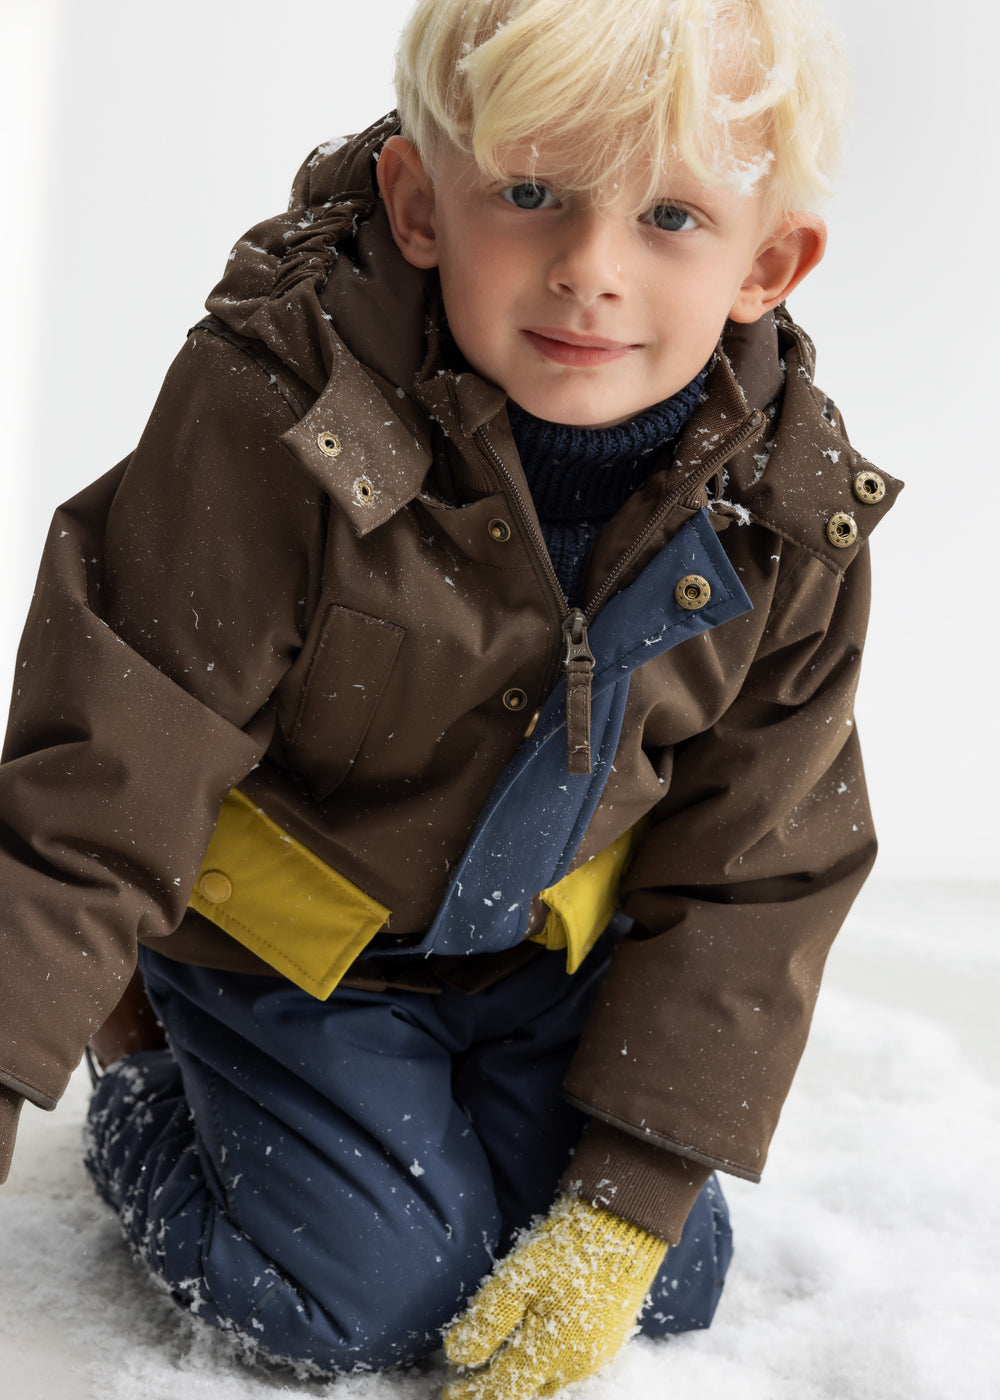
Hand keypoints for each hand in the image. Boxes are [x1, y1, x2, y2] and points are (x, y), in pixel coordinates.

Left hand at [442, 1195, 666, 1399]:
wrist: (621, 1230)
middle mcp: (575, 1364)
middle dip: (495, 1390)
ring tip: (495, 1368)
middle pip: (527, 1392)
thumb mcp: (518, 1279)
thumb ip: (487, 1320)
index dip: (473, 1395)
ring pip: (548, 1382)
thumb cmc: (566, 1251)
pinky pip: (567, 1366)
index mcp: (553, 1353)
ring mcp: (594, 1355)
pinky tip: (532, 1350)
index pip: (503, 1390)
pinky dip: (542, 1365)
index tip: (450, 1393)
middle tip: (467, 1384)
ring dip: (521, 1380)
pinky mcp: (605, 1340)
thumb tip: (458, 1354)